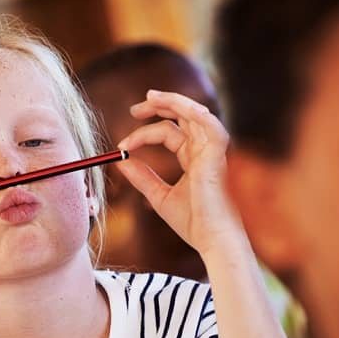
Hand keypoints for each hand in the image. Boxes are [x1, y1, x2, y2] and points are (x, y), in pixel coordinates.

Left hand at [116, 90, 243, 256]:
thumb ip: (142, 177)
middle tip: (134, 109)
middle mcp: (205, 150)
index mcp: (194, 158)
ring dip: (173, 101)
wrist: (213, 239)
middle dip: (159, 106)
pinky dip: (192, 111)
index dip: (143, 135)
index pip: (169, 133)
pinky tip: (172, 104)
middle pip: (183, 116)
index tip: (121, 147)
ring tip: (149, 97)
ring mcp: (213, 150)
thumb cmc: (193, 223)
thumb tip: (121, 161)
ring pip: (195, 113)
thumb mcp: (159, 196)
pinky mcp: (217, 154)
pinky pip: (208, 123)